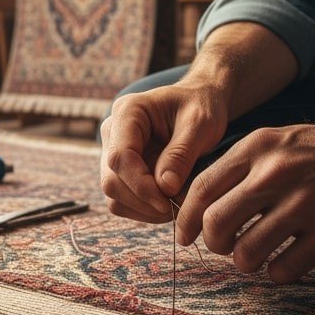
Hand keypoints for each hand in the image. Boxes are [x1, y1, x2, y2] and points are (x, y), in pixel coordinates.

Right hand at [100, 83, 228, 222]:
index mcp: (127, 112)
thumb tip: (165, 188)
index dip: (140, 185)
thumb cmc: (202, 107)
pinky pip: (122, 202)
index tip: (168, 203)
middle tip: (177, 208)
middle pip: (111, 180)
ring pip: (114, 195)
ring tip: (176, 206)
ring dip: (143, 209)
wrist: (200, 103)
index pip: (120, 157)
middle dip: (143, 201)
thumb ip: (181, 154)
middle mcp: (112, 133)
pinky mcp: (120, 172)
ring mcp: (112, 153)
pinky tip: (168, 203)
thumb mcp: (200, 124)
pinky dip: (143, 211)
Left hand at [175, 118, 314, 282]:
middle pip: (216, 224)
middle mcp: (276, 174)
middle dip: (213, 244)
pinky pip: (283, 270)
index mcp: (258, 147)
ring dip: (245, 261)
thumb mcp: (280, 141)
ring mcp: (305, 205)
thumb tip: (198, 205)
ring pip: (246, 253)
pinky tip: (284, 261)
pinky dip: (276, 273)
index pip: (201, 189)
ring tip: (257, 254)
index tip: (185, 237)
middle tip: (224, 247)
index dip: (186, 220)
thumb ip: (241, 167)